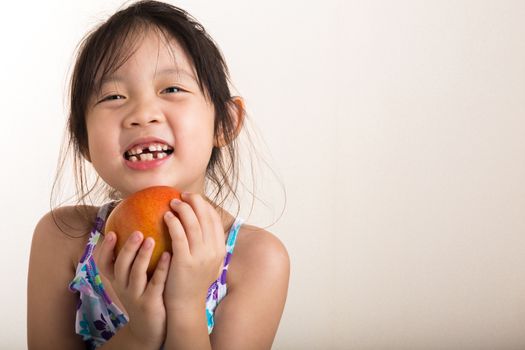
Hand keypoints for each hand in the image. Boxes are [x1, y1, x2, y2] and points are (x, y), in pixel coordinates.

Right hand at [95, 230, 170, 347]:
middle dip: (128, 248)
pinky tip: (168, 255)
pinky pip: (155, 283)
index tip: (111, 232)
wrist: (149, 330)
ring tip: (151, 240)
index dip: (105, 248)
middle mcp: (122, 288)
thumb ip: (131, 262)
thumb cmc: (142, 297)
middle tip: (137, 231)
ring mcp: (135, 296)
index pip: (104, 264)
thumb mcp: (131, 282)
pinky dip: (161, 269)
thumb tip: (137, 230)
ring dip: (142, 256)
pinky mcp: (150, 303)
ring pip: (136, 274)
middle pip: (120, 265)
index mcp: (117, 281)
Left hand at [162, 192, 226, 308]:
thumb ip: (203, 246)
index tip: (193, 199)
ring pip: (194, 224)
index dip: (205, 206)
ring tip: (172, 202)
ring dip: (183, 209)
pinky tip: (165, 216)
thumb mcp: (204, 264)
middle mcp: (213, 251)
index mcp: (219, 250)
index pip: (215, 221)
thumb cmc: (189, 283)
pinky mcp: (185, 261)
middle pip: (206, 218)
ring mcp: (201, 256)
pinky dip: (174, 222)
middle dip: (195, 202)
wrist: (184, 306)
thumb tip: (195, 226)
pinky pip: (179, 235)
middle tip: (183, 195)